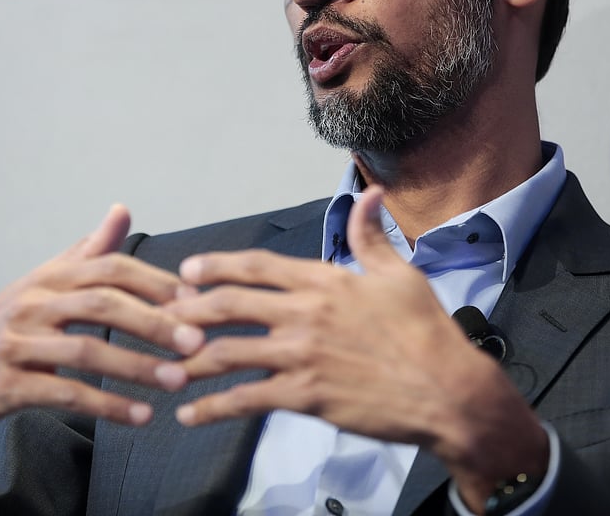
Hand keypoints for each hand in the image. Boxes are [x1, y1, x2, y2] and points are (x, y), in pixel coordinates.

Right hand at [0, 204, 204, 457]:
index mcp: (49, 277)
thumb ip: (87, 251)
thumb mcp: (43, 282)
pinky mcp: (10, 385)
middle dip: (155, 322)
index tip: (194, 298)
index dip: (154, 281)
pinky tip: (141, 416)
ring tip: (178, 382)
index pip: (110, 267)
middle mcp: (33, 303)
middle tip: (196, 341)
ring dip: (138, 368)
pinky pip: (66, 394)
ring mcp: (19, 344)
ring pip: (87, 350)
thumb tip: (122, 209)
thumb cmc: (6, 325)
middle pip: (103, 304)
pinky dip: (107, 405)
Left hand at [163, 187, 547, 509]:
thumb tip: (368, 194)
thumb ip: (371, 236)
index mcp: (324, 281)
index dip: (216, 266)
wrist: (448, 390)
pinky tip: (189, 415)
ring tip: (164, 368)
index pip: (257, 266)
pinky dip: (211, 408)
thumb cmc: (427, 331)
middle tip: (162, 315)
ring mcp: (301, 355)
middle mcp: (305, 313)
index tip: (188, 270)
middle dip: (189, 309)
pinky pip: (245, 399)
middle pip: (229, 304)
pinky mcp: (304, 395)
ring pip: (227, 352)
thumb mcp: (400, 274)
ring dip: (190, 360)